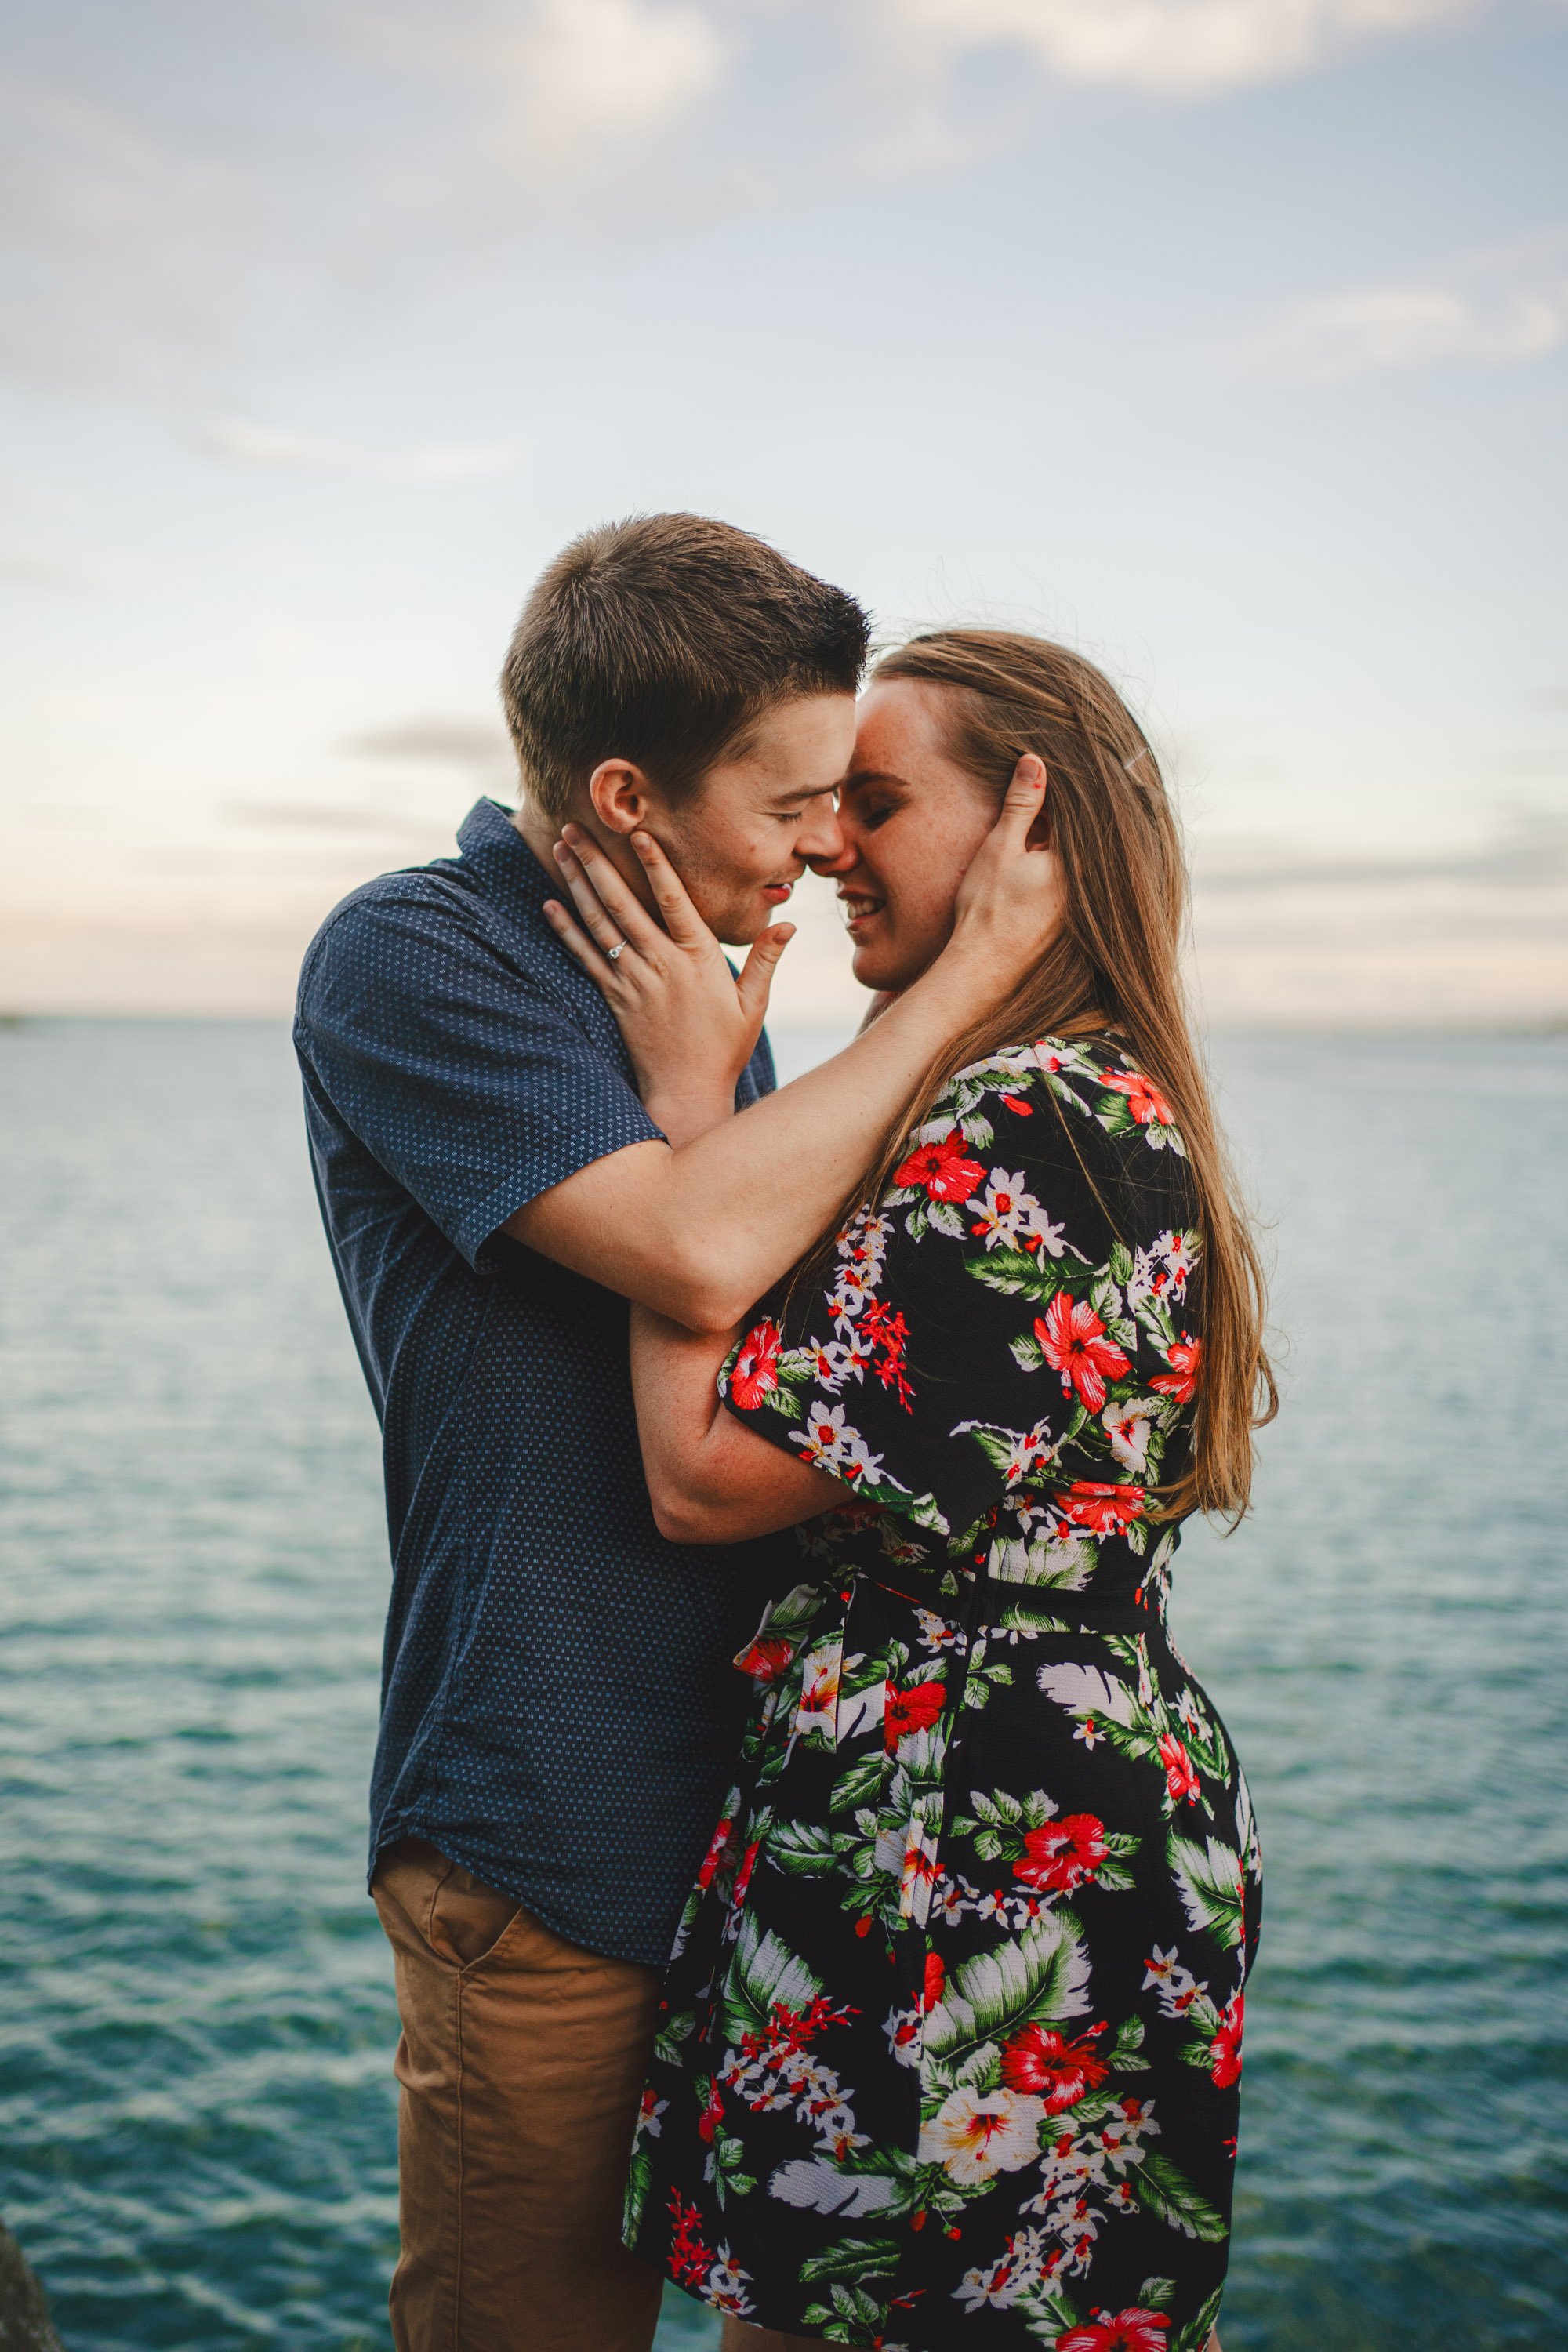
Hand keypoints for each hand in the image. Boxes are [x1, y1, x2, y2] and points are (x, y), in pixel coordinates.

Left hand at [542, 825, 793, 1145]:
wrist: (686, 1093)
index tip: (638, 832)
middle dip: (597, 861)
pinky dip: (566, 929)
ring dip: (578, 883)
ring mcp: (633, 980)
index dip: (655, 865)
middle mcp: (660, 964)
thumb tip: (789, 923)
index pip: (673, 900)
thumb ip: (766, 960)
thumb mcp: (753, 1005)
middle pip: (623, 902)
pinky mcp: (614, 998)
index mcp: (697, 958)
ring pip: (600, 923)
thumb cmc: (724, 1049)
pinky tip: (550, 903)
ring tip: (561, 849)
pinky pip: (585, 956)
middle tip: (575, 826)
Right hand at [943, 755, 1064, 998]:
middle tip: (1044, 786)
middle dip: (1065, 812)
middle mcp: (1090, 884)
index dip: (1065, 787)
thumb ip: (1022, 804)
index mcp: (1079, 861)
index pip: (1082, 811)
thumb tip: (1034, 760)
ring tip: (1040, 824)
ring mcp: (1083, 906)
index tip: (1054, 765)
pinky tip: (1034, 863)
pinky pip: (1072, 881)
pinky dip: (1058, 865)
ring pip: (1077, 858)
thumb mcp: (1001, 847)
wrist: (981, 970)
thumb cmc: (988, 910)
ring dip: (1060, 839)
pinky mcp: (1072, 921)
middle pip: (1084, 835)